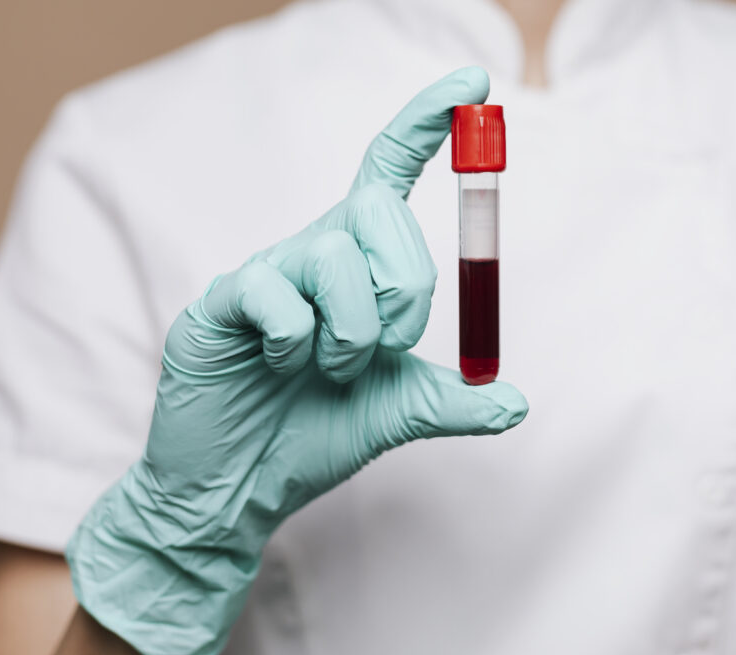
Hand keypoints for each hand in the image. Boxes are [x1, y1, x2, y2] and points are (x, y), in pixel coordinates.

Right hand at [66, 66, 527, 654]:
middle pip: (379, 210)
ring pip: (336, 257)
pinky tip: (274, 368)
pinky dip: (296, 346)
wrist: (237, 488)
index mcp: (356, 266)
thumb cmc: (309, 436)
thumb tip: (514, 400)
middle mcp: (312, 253)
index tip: (472, 84)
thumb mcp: (394, 415)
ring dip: (352, 335)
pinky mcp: (221, 302)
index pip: (388, 173)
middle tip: (384, 347)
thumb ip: (450, 401)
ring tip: (325, 372)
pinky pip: (277, 297)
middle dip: (406, 288)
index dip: (426, 126)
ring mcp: (265, 274)